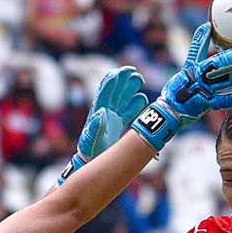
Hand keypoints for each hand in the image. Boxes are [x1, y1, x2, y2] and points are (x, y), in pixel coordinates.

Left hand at [58, 66, 147, 184]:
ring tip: (139, 80)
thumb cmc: (89, 150)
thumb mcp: (90, 139)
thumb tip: (101, 112)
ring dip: (130, 89)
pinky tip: (142, 99)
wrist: (92, 161)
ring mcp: (112, 117)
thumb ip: (95, 126)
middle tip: (135, 73)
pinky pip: (127, 111)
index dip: (113, 80)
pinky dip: (135, 105)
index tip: (122, 71)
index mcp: (98, 111)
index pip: (105, 92)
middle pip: (116, 92)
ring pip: (122, 99)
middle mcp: (105, 112)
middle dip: (124, 81)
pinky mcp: (118, 125)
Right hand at [131, 22, 231, 151]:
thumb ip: (197, 49)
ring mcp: (201, 91)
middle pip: (214, 66)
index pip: (196, 50)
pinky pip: (223, 101)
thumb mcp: (185, 69)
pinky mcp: (205, 104)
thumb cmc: (179, 89)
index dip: (201, 38)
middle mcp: (197, 78)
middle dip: (229, 60)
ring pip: (222, 81)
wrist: (170, 112)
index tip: (208, 27)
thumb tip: (206, 26)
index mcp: (191, 68)